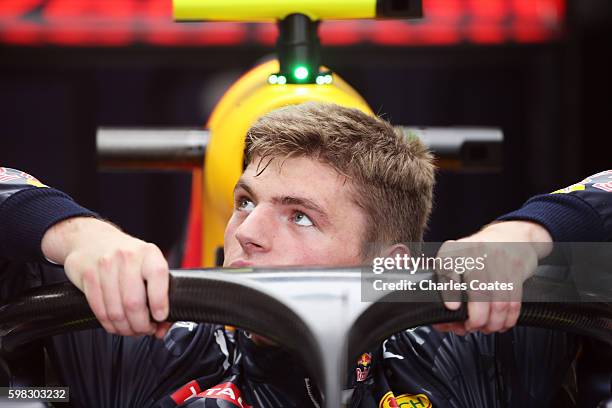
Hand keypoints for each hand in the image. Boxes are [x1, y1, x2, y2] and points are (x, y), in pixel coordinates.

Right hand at [42, 217, 170, 337]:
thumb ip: (159, 292)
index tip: (160, 317)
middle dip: (141, 325)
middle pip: (133, 302)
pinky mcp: (88, 277)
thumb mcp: (148, 264)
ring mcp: (105, 266)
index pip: (157, 275)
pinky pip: (99, 310)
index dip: (159, 301)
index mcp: (148, 253)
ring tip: (131, 330)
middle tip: (145, 330)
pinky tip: (116, 325)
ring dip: (125, 328)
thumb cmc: (127, 256)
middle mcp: (127, 257)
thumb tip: (164, 326)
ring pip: (115, 311)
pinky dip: (109, 324)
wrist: (92, 239)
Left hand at [434, 221, 551, 334]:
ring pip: (498, 301)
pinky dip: (508, 318)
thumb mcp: (455, 261)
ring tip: (487, 328)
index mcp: (453, 251)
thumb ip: (446, 288)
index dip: (450, 292)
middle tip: (472, 327)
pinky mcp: (516, 270)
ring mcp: (497, 260)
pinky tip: (502, 323)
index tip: (452, 308)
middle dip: (476, 319)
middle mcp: (474, 253)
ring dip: (493, 322)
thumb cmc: (478, 255)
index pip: (448, 270)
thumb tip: (442, 322)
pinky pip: (514, 301)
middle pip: (478, 292)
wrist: (512, 236)